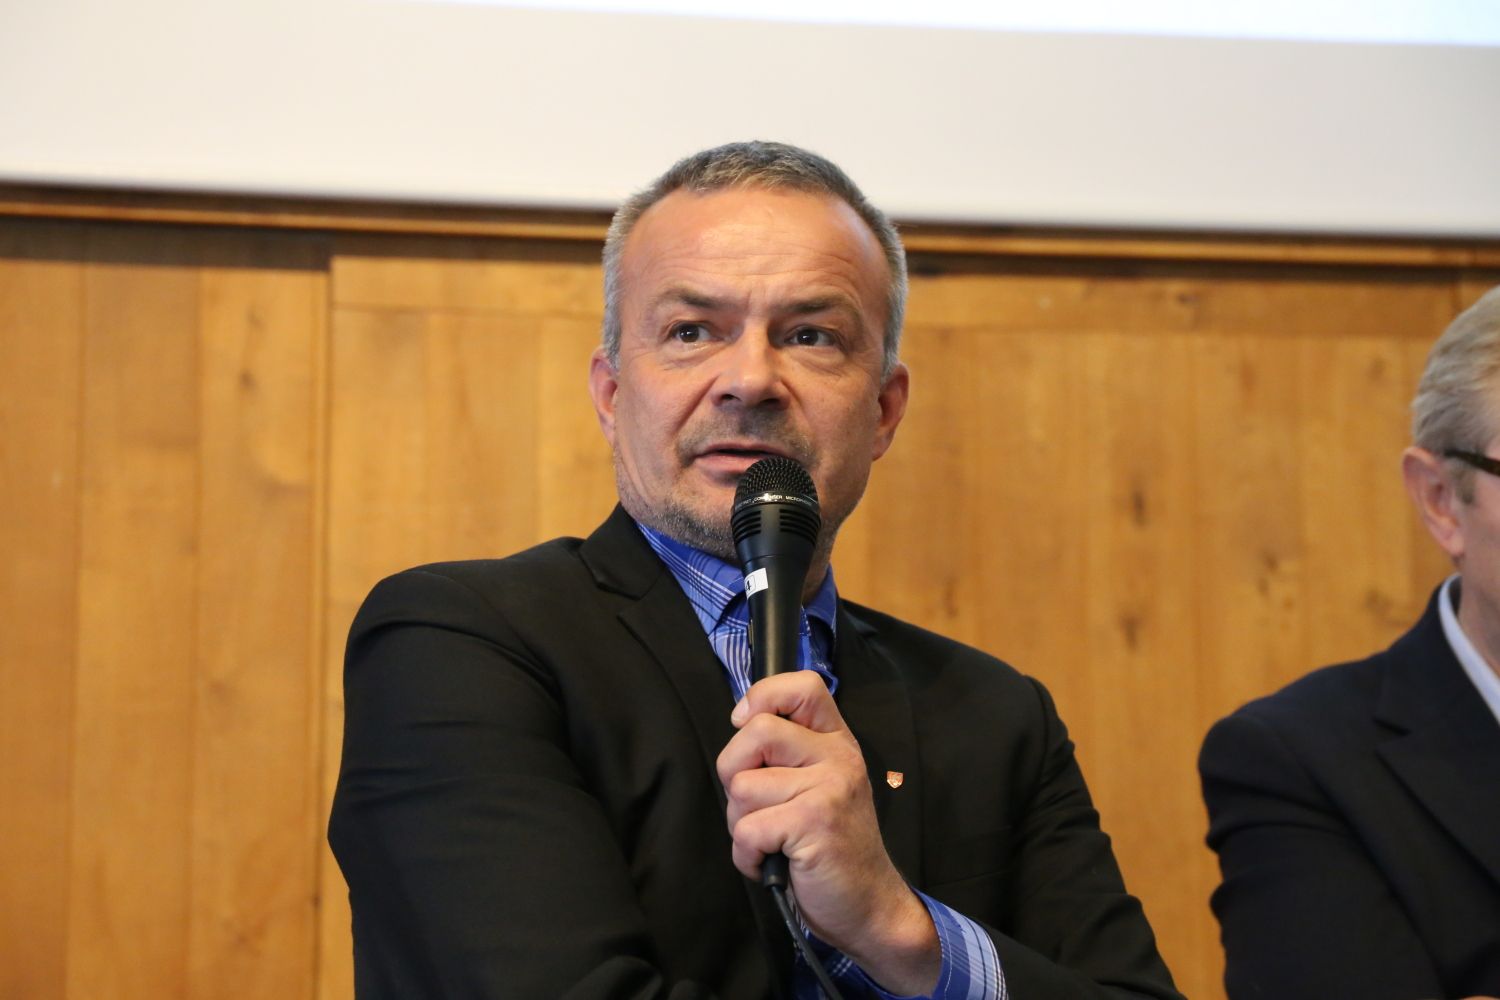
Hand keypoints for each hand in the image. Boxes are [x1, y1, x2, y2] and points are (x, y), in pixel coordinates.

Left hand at [716, 671, 939, 994]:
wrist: (868, 905)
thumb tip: (740, 719)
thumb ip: (788, 753)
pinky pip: (747, 828)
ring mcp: (829, 788)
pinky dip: (747, 855)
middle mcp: (837, 757)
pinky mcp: (814, 822)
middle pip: (755, 732)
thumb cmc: (830, 847)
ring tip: (772, 839)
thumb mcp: (818, 786)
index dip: (763, 696)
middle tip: (757, 805)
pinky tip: (771, 862)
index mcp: (836, 742)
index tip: (746, 724)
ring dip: (741, 823)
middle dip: (734, 773)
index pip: (803, 687)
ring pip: (742, 786)